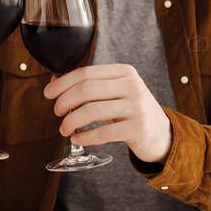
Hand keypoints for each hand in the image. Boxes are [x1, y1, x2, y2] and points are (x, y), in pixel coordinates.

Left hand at [44, 64, 172, 163]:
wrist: (161, 133)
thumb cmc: (131, 110)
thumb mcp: (116, 91)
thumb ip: (90, 85)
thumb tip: (54, 83)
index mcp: (124, 72)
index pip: (86, 72)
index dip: (63, 83)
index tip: (48, 94)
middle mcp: (132, 86)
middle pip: (87, 90)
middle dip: (64, 102)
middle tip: (57, 112)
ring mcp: (136, 107)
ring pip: (91, 111)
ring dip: (71, 121)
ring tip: (64, 129)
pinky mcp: (137, 129)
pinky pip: (102, 133)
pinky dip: (84, 137)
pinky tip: (77, 139)